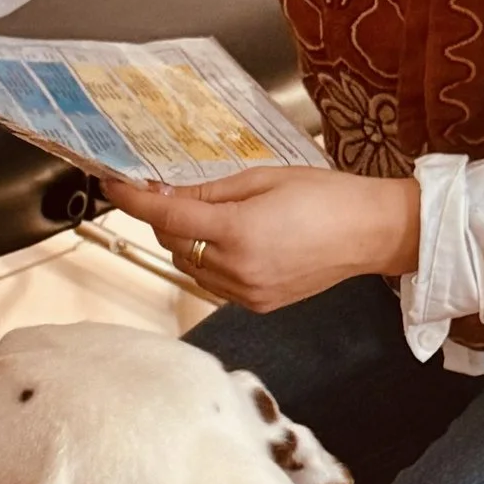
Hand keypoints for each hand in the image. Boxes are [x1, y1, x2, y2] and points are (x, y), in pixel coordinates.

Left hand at [99, 165, 420, 312]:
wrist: (370, 233)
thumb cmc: (326, 196)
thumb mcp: (263, 178)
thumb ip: (210, 190)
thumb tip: (167, 191)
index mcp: (238, 231)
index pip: (167, 216)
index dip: (134, 200)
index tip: (113, 185)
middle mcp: (238, 268)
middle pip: (174, 244)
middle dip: (167, 218)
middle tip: (175, 193)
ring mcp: (247, 292)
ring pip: (190, 266)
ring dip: (188, 242)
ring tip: (214, 218)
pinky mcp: (258, 305)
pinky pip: (214, 283)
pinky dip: (210, 262)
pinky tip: (232, 243)